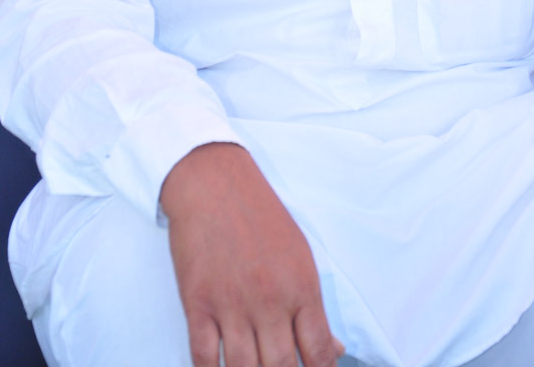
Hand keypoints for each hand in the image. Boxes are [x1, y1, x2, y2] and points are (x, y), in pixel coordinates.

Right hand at [160, 142, 344, 366]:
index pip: (318, 353)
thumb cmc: (261, 216)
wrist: (214, 184)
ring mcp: (232, 304)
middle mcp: (270, 300)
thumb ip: (314, 307)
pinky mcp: (198, 303)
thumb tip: (334, 348)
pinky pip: (203, 358)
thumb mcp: (300, 255)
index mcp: (302, 287)